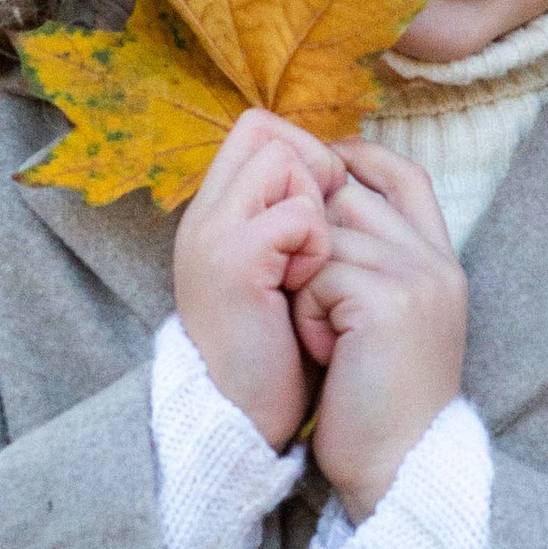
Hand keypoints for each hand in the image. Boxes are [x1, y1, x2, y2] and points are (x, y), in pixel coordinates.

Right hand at [171, 111, 340, 453]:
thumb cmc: (280, 351)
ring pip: (280, 160)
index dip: (303, 150)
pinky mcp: (233, 263)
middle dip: (311, 168)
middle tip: (322, 230)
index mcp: (217, 215)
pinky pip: (295, 214)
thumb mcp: (282, 271)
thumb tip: (341, 169)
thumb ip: (293, 220)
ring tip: (312, 265)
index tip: (327, 203)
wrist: (251, 419)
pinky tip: (306, 290)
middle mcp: (206, 216)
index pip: (257, 129)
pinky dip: (316, 246)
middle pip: (264, 131)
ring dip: (316, 208)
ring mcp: (214, 235)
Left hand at [294, 145, 467, 520]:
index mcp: (442, 263)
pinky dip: (308, 314)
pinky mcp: (389, 301)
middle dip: (312, 240)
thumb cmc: (376, 404)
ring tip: (326, 338)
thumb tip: (321, 204)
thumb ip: (373, 264)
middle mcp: (437, 263)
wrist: (397, 467)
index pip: (405, 176)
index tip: (321, 167)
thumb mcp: (387, 321)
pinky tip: (328, 353)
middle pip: (351, 199)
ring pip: (327, 236)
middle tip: (316, 306)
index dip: (359, 158)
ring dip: (306, 285)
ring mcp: (418, 278)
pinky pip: (320, 273)